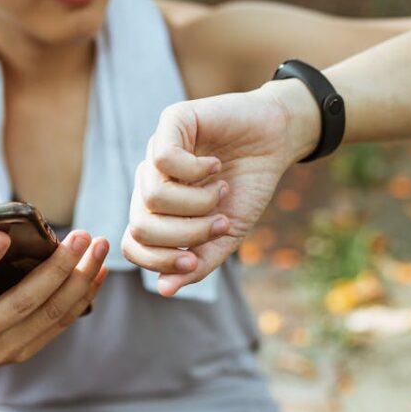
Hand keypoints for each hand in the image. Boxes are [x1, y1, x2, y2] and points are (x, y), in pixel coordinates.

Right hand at [0, 230, 108, 371]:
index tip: (2, 234)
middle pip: (22, 302)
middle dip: (55, 268)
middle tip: (80, 236)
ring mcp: (4, 349)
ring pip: (50, 314)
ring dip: (79, 280)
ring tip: (97, 247)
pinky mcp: (24, 352)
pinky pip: (59, 324)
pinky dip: (82, 297)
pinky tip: (97, 271)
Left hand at [121, 82, 317, 295]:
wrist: (277, 141)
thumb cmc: (247, 188)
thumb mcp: (226, 235)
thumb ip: (199, 263)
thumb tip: (164, 289)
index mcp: (156, 210)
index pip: (133, 245)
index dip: (159, 260)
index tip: (194, 259)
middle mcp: (149, 181)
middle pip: (141, 226)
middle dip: (186, 233)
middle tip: (219, 222)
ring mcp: (156, 151)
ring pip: (153, 196)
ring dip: (197, 203)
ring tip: (220, 190)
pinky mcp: (171, 122)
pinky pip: (164, 159)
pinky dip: (196, 172)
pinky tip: (215, 166)